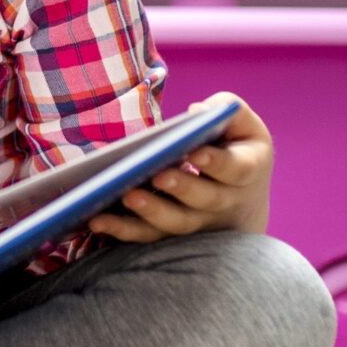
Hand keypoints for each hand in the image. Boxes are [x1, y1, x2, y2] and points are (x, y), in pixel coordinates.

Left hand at [88, 95, 273, 243]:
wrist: (241, 198)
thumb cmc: (233, 147)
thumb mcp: (241, 124)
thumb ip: (226, 109)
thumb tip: (198, 112)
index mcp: (248, 169)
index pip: (236, 168)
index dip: (217, 162)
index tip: (196, 152)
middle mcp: (227, 201)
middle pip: (206, 200)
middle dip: (182, 187)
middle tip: (158, 176)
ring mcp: (200, 223)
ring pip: (176, 224)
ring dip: (150, 212)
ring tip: (126, 196)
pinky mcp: (172, 234)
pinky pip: (148, 237)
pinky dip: (123, 231)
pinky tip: (97, 220)